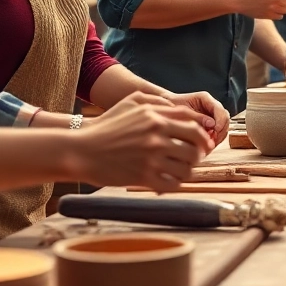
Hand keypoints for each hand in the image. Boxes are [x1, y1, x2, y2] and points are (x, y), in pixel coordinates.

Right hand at [70, 102, 210, 190]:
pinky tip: (170, 181)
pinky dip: (176, 184)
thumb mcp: (130, 103)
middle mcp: (157, 136)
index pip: (194, 124)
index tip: (204, 142)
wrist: (81, 151)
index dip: (204, 134)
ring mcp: (151, 158)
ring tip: (181, 170)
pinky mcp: (144, 177)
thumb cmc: (106, 127)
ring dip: (188, 170)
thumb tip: (178, 105)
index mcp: (156, 117)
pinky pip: (173, 184)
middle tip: (195, 158)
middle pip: (195, 146)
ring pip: (187, 167)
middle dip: (199, 153)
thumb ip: (156, 101)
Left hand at [161, 91, 229, 145]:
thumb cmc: (170, 108)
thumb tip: (212, 125)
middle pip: (225, 120)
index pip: (221, 110)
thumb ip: (197, 116)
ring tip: (206, 144)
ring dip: (217, 138)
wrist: (164, 110)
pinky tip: (203, 145)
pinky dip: (212, 141)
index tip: (215, 131)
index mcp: (205, 99)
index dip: (221, 121)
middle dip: (220, 132)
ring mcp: (211, 117)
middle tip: (211, 141)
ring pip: (223, 129)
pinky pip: (216, 135)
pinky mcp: (208, 127)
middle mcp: (211, 107)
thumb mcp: (182, 111)